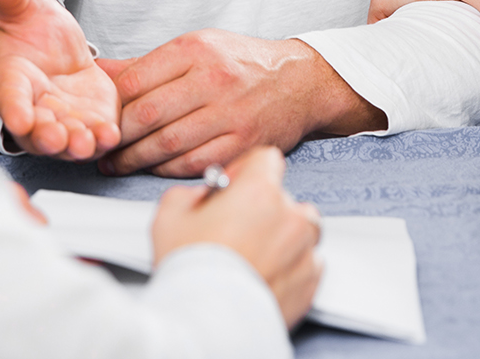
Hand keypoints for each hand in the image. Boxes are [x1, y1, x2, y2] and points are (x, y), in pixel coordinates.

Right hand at [0, 0, 120, 160]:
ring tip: (86, 143)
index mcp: (11, 81)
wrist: (57, 49)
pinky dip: (102, 139)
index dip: (14, 109)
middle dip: (46, 137)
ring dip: (75, 145)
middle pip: (36, 132)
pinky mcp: (91, 121)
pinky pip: (95, 136)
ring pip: (66, 142)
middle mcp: (34, 109)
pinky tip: (111, 135)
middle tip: (56, 137)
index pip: (9, 97)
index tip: (20, 118)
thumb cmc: (31, 32)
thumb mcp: (23, 9)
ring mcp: (63, 120)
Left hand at [97, 30, 382, 176]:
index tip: (94, 116)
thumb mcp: (196, 47)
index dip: (108, 104)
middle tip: (96, 145)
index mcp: (195, 50)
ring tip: (114, 162)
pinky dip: (165, 169)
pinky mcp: (242, 144)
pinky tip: (150, 168)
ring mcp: (229, 115)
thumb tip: (97, 71)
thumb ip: (146, 64)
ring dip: (133, 159)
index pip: (136, 80)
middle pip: (147, 114)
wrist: (300, 82)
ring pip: (166, 144)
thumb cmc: (242, 64)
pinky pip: (192, 162)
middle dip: (115, 135)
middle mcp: (212, 80)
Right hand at [151, 146, 322, 327]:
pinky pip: (308, 265)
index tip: (234, 186)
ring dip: (283, 237)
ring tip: (253, 254)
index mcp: (259, 191)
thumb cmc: (190, 269)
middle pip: (285, 198)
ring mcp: (304, 251)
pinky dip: (291, 267)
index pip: (267, 159)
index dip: (247, 170)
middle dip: (263, 209)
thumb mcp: (169, 213)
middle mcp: (290, 216)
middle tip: (235, 229)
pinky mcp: (310, 284)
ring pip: (302, 231)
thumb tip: (201, 197)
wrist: (206, 320)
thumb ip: (191, 193)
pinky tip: (264, 274)